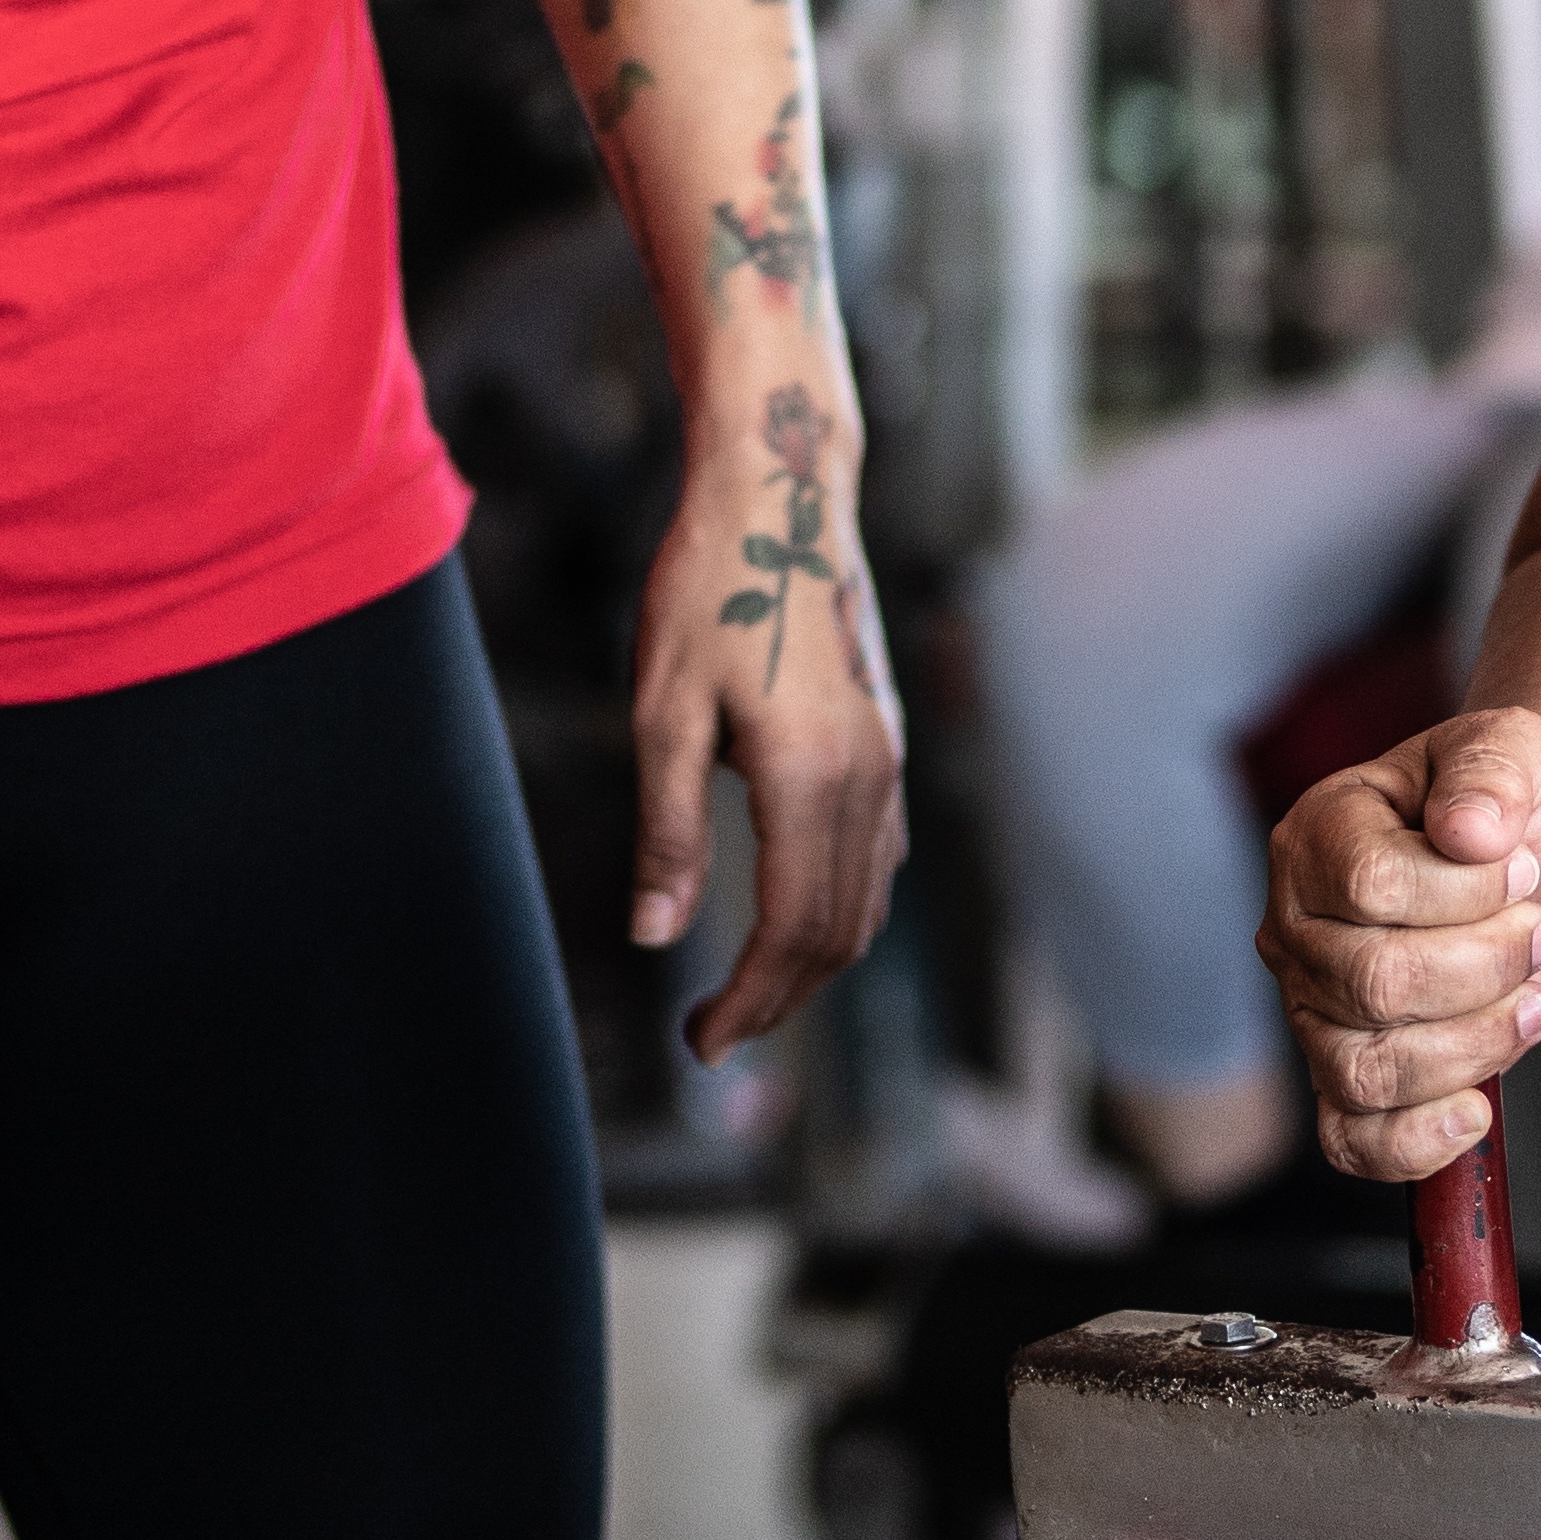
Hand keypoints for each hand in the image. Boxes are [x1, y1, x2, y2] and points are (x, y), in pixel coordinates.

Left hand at [623, 380, 906, 1063]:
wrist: (780, 497)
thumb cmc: (707, 589)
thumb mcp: (662, 710)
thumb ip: (666, 830)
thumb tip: (654, 935)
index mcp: (809, 776)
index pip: (793, 930)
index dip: (749, 1001)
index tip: (700, 1042)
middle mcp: (866, 778)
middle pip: (838, 933)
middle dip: (778, 1000)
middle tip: (710, 1036)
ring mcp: (886, 759)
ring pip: (867, 901)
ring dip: (813, 964)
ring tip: (746, 994)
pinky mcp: (885, 740)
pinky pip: (878, 857)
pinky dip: (841, 911)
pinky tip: (797, 919)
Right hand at [1259, 710, 1540, 1181]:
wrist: (1540, 869)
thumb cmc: (1512, 809)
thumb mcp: (1514, 753)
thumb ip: (1490, 773)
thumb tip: (1466, 830)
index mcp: (1315, 840)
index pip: (1372, 887)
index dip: (1466, 892)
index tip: (1522, 867)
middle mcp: (1294, 931)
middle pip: (1374, 984)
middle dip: (1487, 967)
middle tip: (1537, 932)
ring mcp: (1313, 1013)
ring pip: (1367, 1069)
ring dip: (1477, 1044)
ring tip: (1530, 1000)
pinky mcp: (1350, 1079)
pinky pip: (1352, 1142)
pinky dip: (1417, 1143)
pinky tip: (1477, 1109)